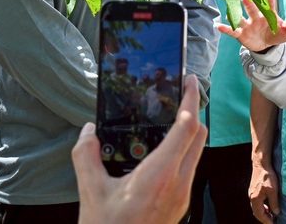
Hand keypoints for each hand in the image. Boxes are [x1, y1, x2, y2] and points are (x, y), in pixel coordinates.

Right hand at [72, 76, 207, 223]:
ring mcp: (183, 194)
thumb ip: (87, 156)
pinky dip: (184, 149)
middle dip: (193, 110)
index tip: (189, 82)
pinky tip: (165, 146)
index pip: (186, 128)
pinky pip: (190, 167)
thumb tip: (88, 131)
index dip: (190, 101)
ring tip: (173, 114)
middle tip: (182, 92)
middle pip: (199, 135)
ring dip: (190, 130)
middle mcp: (179, 182)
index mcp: (160, 174)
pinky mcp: (181, 203)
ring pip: (197, 151)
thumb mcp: (90, 191)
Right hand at [218, 0, 285, 52]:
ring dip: (236, 14)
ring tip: (231, 9)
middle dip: (250, 4)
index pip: (269, 5)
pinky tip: (218, 26)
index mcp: (268, 14)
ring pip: (241, 18)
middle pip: (253, 9)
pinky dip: (225, 29)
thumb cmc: (277, 34)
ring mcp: (248, 24)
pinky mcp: (241, 34)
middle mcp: (256, 17)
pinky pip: (232, 31)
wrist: (266, 45)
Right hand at [249, 162, 280, 222]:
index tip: (273, 223)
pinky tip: (268, 206)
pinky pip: (256, 202)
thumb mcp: (273, 190)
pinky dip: (262, 207)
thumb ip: (274, 203)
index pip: (260, 214)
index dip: (266, 220)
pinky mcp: (253, 189)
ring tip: (271, 215)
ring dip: (263, 213)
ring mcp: (251, 193)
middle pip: (256, 212)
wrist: (261, 164)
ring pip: (256, 207)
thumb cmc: (267, 176)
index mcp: (255, 199)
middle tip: (272, 221)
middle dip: (264, 218)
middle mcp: (251, 197)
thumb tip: (276, 212)